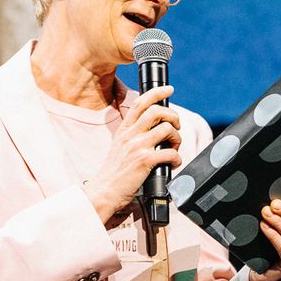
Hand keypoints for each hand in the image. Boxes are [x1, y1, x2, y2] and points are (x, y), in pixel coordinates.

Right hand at [82, 85, 181, 222]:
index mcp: (124, 130)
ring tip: (174, 148)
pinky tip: (173, 164)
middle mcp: (130, 135)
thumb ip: (134, 135)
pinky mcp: (144, 160)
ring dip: (177, 138)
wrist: (103, 191)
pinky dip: (177, 158)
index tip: (169, 89)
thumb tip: (155, 130)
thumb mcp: (120, 146)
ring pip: (167, 128)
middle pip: (157, 111)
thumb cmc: (115, 172)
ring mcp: (137, 146)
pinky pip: (170, 152)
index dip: (156, 92)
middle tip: (175, 128)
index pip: (140, 103)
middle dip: (173, 116)